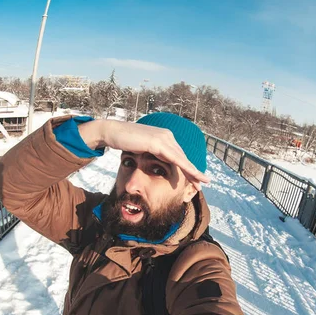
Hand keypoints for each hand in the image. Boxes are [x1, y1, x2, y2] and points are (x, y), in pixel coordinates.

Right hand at [80, 119, 209, 190]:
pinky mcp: (158, 143)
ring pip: (182, 158)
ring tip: (202, 182)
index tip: (194, 178)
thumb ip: (151, 153)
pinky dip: (185, 168)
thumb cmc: (124, 141)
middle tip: (203, 183)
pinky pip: (175, 159)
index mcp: (164, 136)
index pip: (178, 154)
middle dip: (193, 171)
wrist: (112, 132)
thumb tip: (154, 162)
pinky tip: (192, 175)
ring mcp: (163, 138)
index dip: (187, 167)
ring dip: (193, 171)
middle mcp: (166, 135)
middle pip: (183, 157)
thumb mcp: (142, 149)